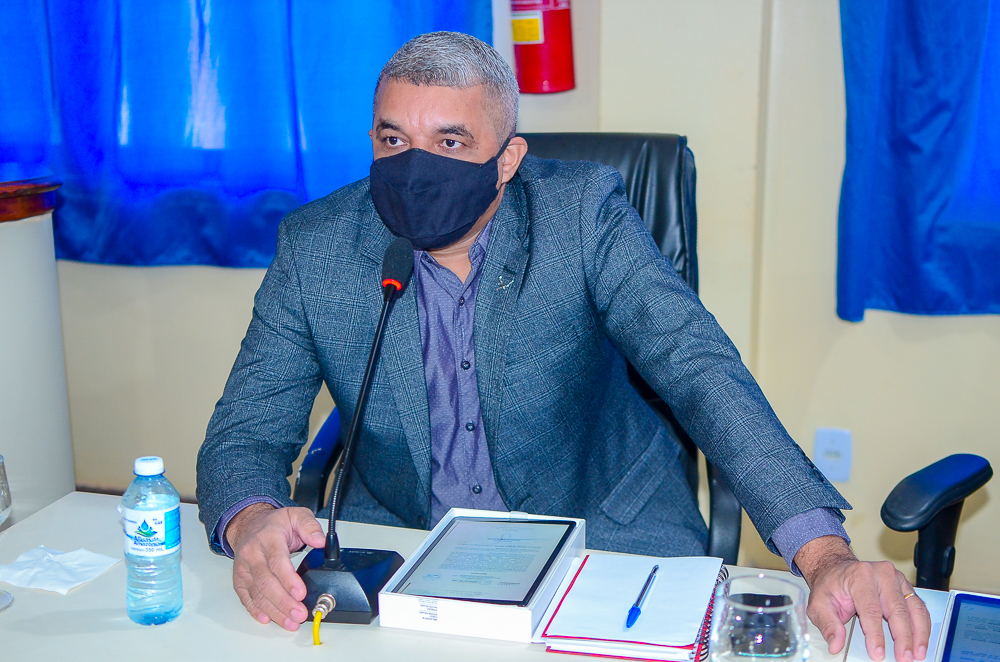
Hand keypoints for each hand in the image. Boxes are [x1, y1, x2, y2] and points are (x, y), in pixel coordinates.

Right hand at [225, 503, 325, 630]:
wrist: (248, 524)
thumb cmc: (274, 524)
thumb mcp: (296, 515)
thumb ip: (310, 526)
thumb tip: (320, 541)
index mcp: (268, 538)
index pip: (277, 561)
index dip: (288, 580)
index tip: (300, 594)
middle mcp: (252, 554)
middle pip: (266, 582)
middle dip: (284, 602)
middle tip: (299, 614)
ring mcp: (244, 568)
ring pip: (257, 593)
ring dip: (274, 610)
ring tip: (290, 622)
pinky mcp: (239, 579)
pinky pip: (246, 597)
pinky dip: (256, 610)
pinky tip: (267, 618)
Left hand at [795, 536, 930, 661]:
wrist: (837, 571)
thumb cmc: (831, 586)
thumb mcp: (819, 604)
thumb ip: (828, 624)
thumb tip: (836, 644)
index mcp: (859, 575)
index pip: (871, 609)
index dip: (876, 634)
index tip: (878, 653)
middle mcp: (881, 574)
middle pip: (897, 609)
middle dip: (902, 637)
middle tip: (904, 658)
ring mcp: (896, 578)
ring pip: (914, 608)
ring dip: (918, 633)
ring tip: (917, 653)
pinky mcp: (905, 586)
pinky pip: (919, 607)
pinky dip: (922, 626)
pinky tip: (920, 641)